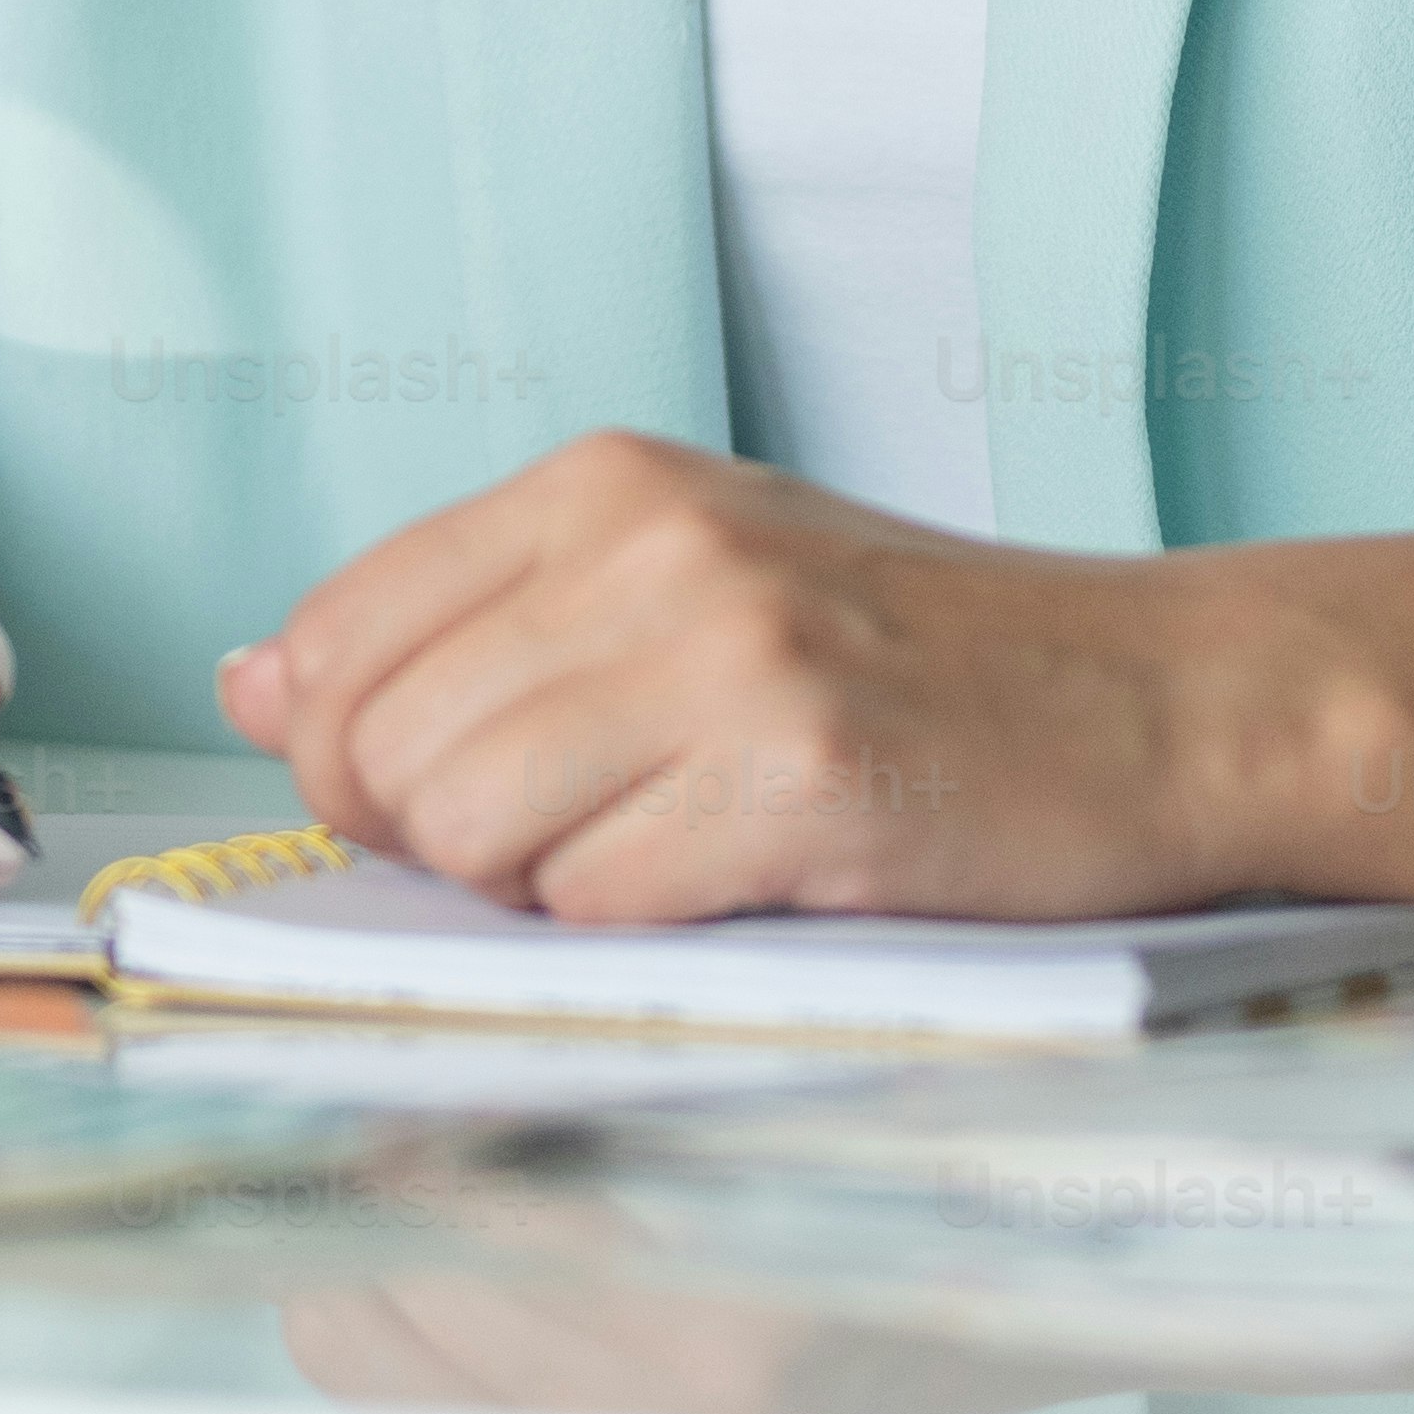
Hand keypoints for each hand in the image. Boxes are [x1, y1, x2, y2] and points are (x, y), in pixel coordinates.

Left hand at [219, 428, 1327, 922]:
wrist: (1158, 697)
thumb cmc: (910, 659)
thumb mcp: (676, 583)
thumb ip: (467, 625)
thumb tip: (256, 683)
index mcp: (596, 485)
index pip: (332, 639)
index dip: (342, 759)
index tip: (430, 807)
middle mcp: (647, 546)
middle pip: (384, 751)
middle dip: (438, 844)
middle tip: (571, 850)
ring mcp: (729, 656)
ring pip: (469, 831)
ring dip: (536, 894)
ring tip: (659, 862)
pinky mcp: (806, 779)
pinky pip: (601, 901)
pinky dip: (639, 928)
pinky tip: (733, 888)